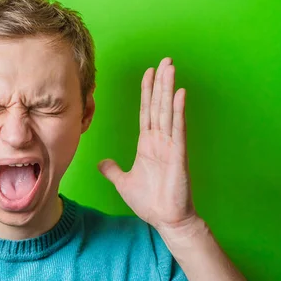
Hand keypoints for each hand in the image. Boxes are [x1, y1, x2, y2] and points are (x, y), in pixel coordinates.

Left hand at [98, 57, 197, 230]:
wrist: (166, 220)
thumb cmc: (150, 202)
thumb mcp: (123, 182)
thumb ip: (112, 170)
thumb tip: (101, 162)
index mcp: (147, 144)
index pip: (146, 112)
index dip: (147, 92)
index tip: (149, 73)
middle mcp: (160, 141)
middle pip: (158, 105)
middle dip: (160, 82)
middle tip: (165, 60)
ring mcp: (170, 146)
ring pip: (168, 111)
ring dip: (169, 88)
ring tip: (171, 67)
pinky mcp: (178, 154)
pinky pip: (178, 128)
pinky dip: (178, 110)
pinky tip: (179, 93)